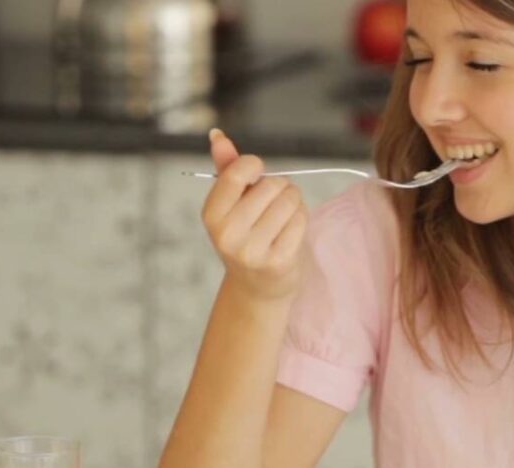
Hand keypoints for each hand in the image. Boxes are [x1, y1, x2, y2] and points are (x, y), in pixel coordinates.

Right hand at [201, 129, 308, 301]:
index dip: (256, 166)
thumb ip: (227, 168)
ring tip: (282, 217)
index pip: (239, 171)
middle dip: (280, 187)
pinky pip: (301, 220)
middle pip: (272, 185)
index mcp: (211, 215)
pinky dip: (301, 219)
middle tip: (273, 204)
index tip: (257, 175)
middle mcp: (228, 234)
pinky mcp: (278, 261)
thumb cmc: (245, 236)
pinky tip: (290, 231)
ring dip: (294, 203)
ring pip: (290, 200)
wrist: (256, 287)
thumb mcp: (230, 204)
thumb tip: (217, 134)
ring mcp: (252, 250)